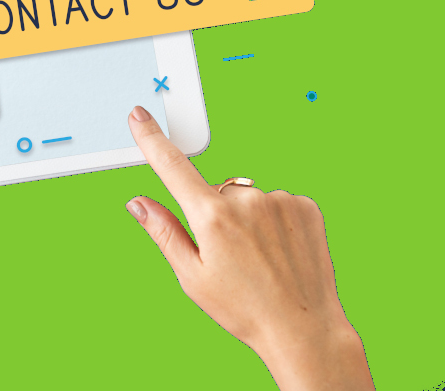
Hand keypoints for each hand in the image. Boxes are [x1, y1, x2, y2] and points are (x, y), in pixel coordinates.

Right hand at [125, 106, 373, 390]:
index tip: (139, 115)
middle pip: (214, 191)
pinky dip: (274, 222)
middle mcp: (245, 200)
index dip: (152, 138)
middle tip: (230, 255)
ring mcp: (279, 200)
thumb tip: (138, 202)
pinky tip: (280, 251)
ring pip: (247, 198)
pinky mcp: (305, 205)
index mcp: (211, 217)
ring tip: (260, 258)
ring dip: (248, 219)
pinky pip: (276, 203)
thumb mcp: (191, 276)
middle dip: (214, 214)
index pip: (172, 166)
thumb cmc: (243, 309)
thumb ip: (163, 232)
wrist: (303, 329)